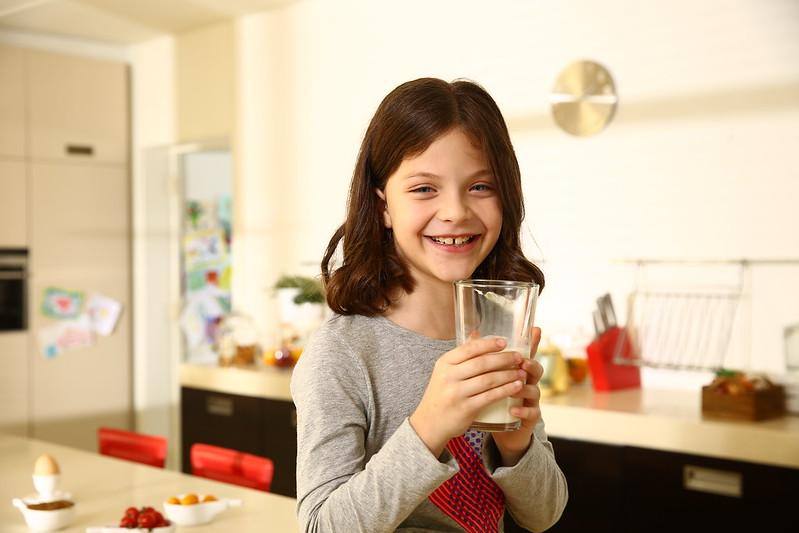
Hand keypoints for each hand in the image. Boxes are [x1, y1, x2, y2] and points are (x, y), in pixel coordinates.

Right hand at [410, 336, 526, 456]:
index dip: (488, 344)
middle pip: (482, 363)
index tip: (504, 342)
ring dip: (508, 375)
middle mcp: (449, 376)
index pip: (469, 348)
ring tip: (521, 372)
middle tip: (519, 357)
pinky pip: (490, 396)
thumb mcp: (445, 372)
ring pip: (488, 380)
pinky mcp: (465, 408)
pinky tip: (516, 386)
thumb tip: (477, 333)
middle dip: (504, 359)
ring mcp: (456, 393)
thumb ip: (462, 355)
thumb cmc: (441, 394)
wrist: (429, 423)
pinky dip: (505, 390)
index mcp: (445, 363)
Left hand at [493, 327, 543, 465]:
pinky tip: (513, 410)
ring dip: (524, 388)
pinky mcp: (529, 417)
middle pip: (535, 370)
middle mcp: (528, 383)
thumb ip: (484, 358)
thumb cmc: (494, 398)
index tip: (535, 330)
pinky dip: (522, 411)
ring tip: (515, 387)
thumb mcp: (489, 377)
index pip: (527, 354)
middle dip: (530, 365)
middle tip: (522, 362)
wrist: (500, 429)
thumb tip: (473, 333)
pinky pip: (530, 413)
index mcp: (518, 371)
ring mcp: (530, 400)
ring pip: (534, 391)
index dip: (533, 342)